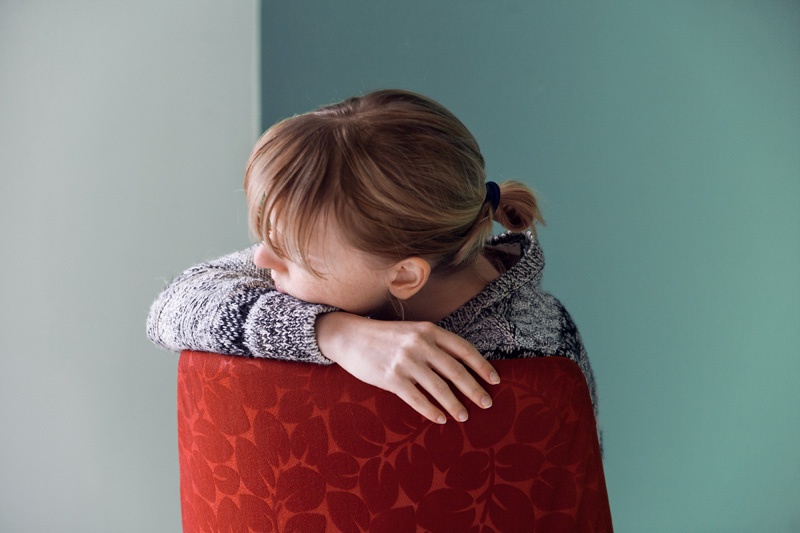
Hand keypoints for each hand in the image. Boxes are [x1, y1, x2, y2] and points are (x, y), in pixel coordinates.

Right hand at [315, 312, 499, 423]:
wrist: (350, 336)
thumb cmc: (386, 337)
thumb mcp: (413, 332)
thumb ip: (435, 344)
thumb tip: (462, 368)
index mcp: (429, 331)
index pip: (464, 349)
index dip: (482, 366)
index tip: (495, 380)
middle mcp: (420, 344)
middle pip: (456, 371)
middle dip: (474, 390)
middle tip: (487, 404)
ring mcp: (405, 361)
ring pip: (439, 388)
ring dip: (455, 405)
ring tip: (464, 416)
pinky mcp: (391, 378)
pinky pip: (417, 399)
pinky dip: (431, 411)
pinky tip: (441, 419)